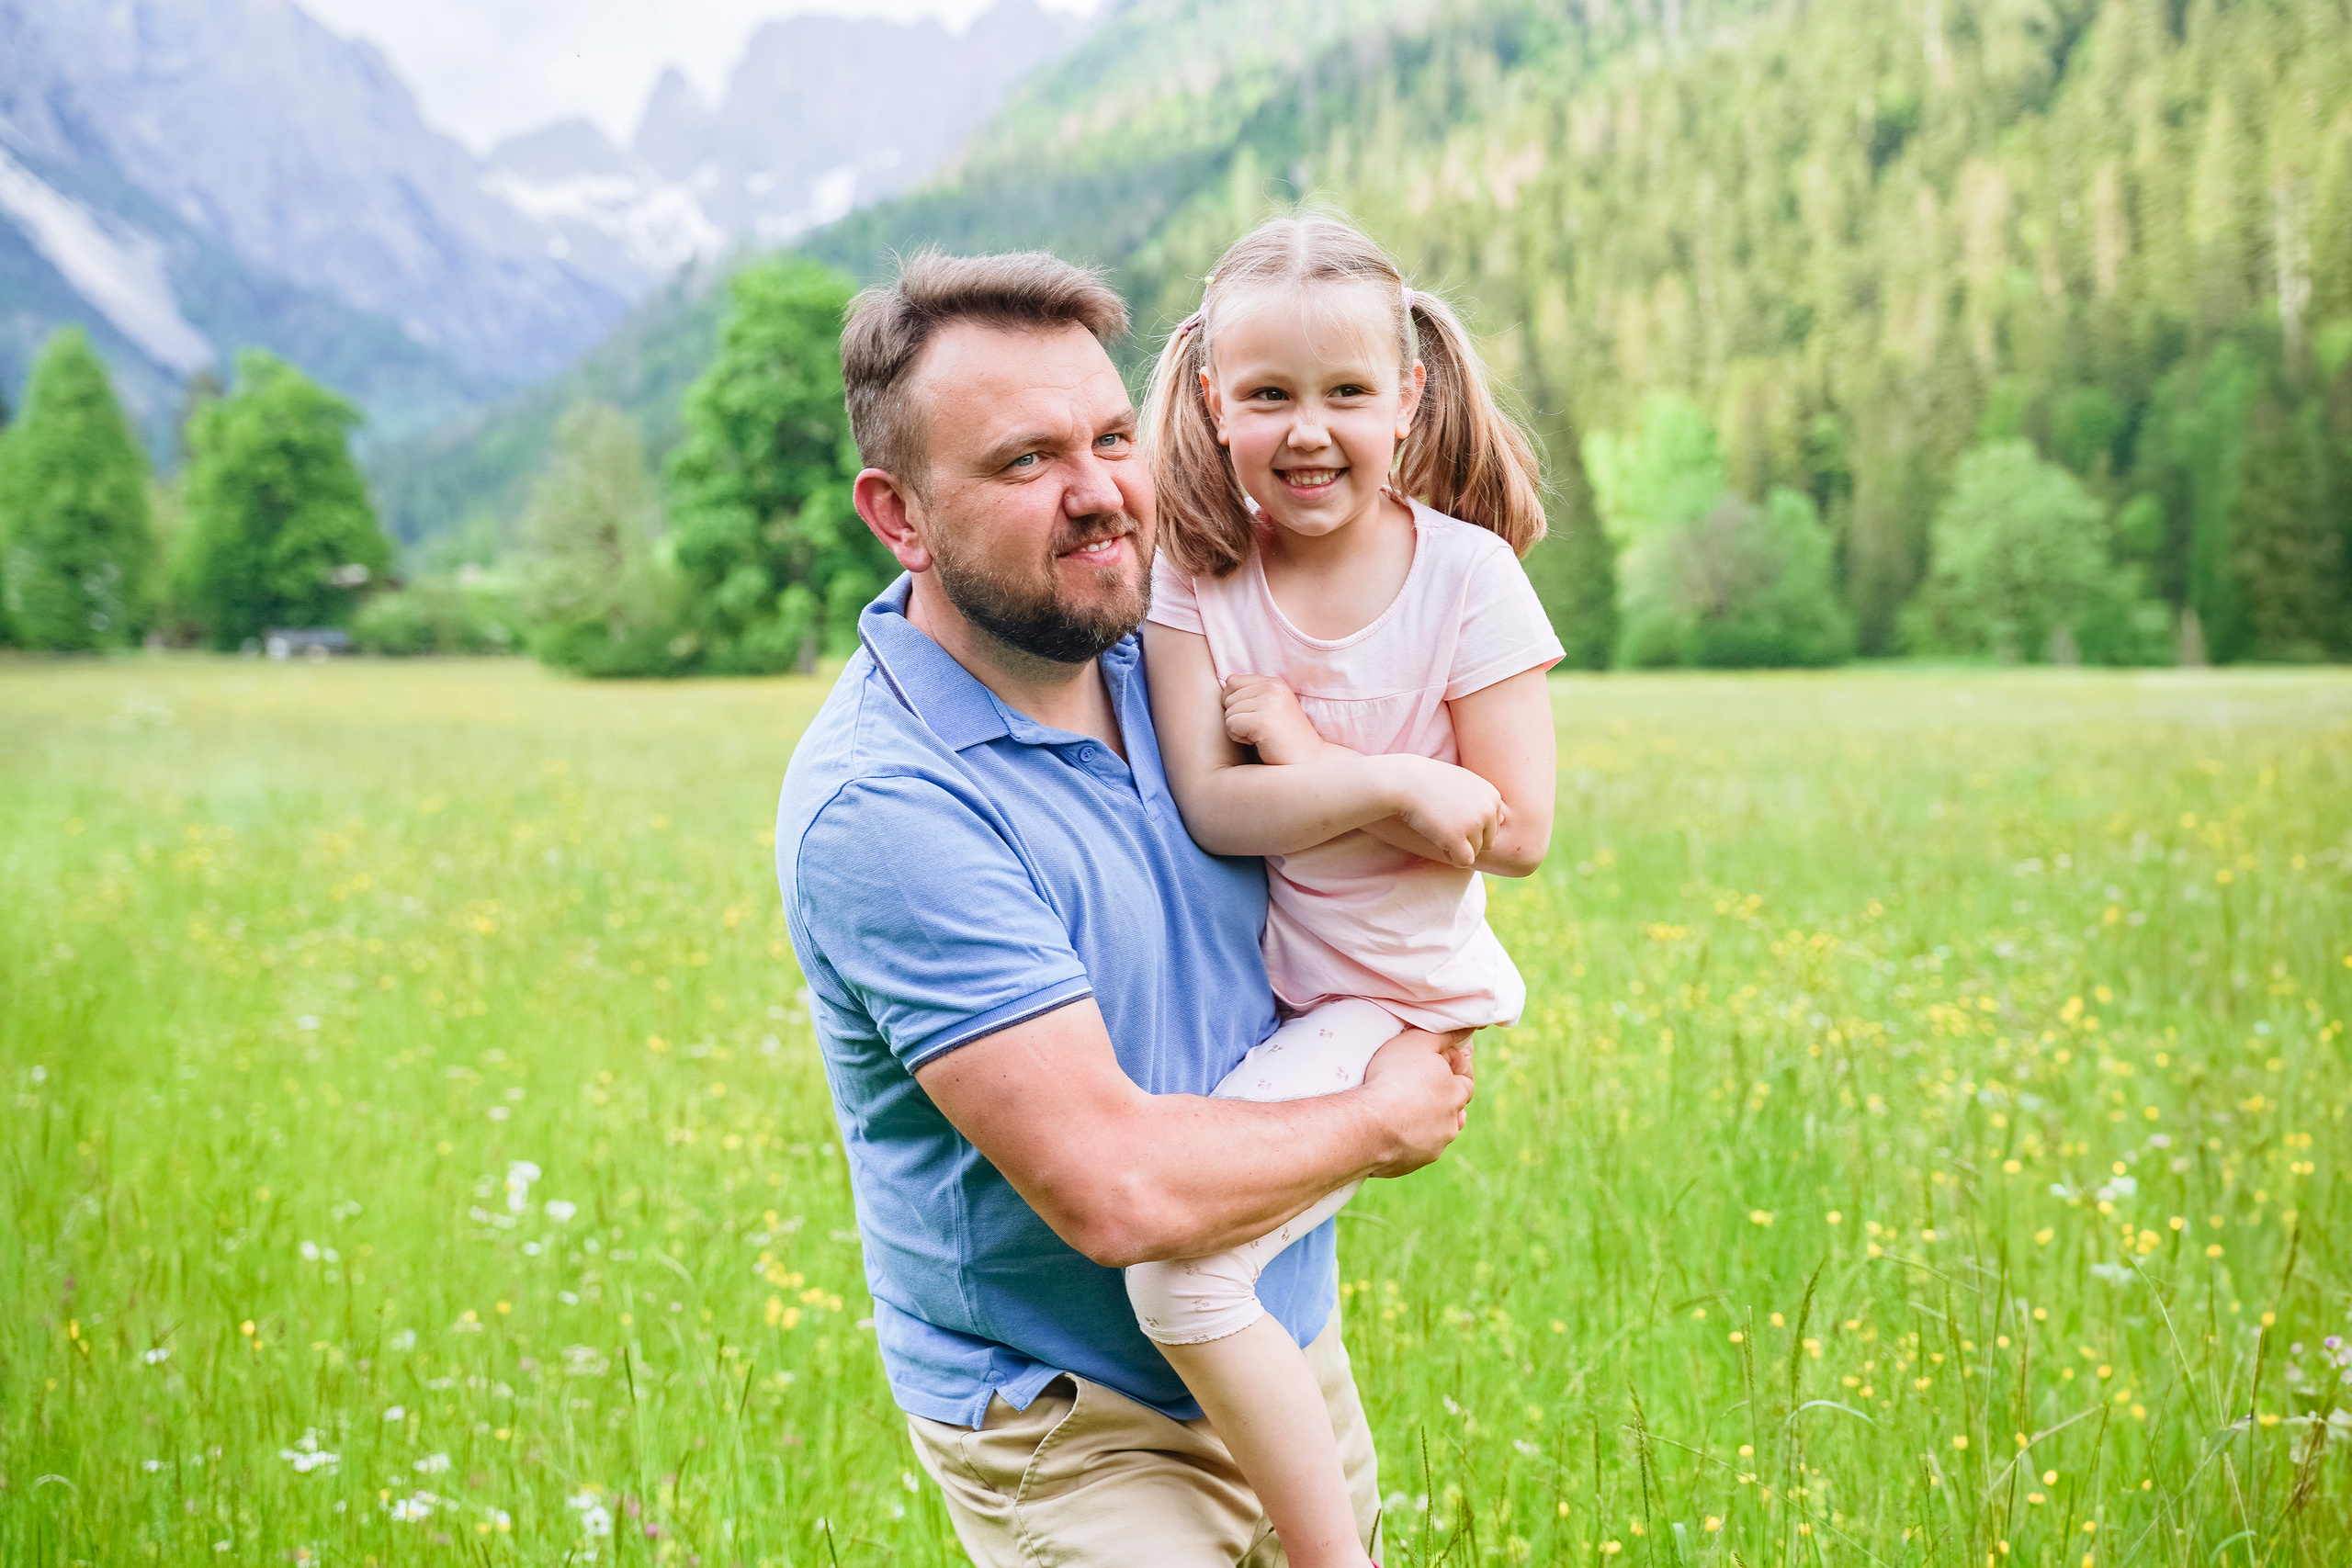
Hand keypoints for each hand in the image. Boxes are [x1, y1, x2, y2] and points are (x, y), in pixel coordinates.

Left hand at [1222, 675, 1323, 765]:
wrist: (1309, 762)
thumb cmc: (1286, 739)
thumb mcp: (1272, 708)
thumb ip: (1252, 694)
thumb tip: (1227, 683)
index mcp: (1275, 683)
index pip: (1233, 682)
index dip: (1234, 703)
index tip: (1255, 717)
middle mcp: (1272, 688)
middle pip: (1228, 698)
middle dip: (1237, 717)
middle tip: (1260, 730)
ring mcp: (1268, 703)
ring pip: (1228, 712)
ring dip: (1238, 729)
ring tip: (1260, 736)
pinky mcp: (1262, 721)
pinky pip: (1230, 725)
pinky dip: (1238, 738)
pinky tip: (1258, 742)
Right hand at [1360, 1028, 1474, 1176]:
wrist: (1368, 1127)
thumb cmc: (1393, 1078)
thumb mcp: (1419, 1041)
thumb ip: (1446, 1034)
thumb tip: (1471, 1026)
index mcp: (1455, 1095)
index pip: (1465, 1083)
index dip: (1451, 1074)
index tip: (1436, 1068)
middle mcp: (1449, 1125)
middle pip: (1451, 1112)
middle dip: (1438, 1102)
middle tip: (1416, 1091)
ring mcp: (1431, 1148)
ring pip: (1433, 1135)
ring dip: (1422, 1125)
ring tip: (1400, 1114)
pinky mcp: (1410, 1165)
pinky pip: (1410, 1151)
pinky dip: (1403, 1143)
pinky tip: (1387, 1133)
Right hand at [1386, 757, 1506, 868]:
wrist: (1406, 781)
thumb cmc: (1432, 781)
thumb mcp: (1465, 782)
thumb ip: (1484, 799)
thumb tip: (1503, 819)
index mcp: (1493, 796)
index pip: (1494, 826)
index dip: (1473, 826)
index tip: (1454, 814)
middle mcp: (1488, 810)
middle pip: (1488, 841)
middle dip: (1468, 839)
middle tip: (1446, 824)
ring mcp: (1474, 824)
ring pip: (1476, 851)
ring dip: (1457, 846)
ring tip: (1439, 829)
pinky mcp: (1457, 838)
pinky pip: (1465, 861)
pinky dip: (1452, 856)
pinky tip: (1438, 841)